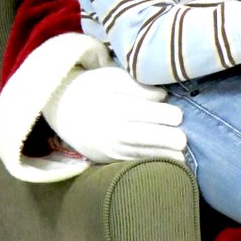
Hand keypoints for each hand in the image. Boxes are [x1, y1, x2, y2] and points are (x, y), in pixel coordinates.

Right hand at [43, 65, 186, 163]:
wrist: (61, 111)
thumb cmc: (91, 88)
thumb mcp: (112, 77)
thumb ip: (140, 86)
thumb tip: (164, 97)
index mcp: (120, 109)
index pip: (162, 116)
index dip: (174, 114)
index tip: (174, 112)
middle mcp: (118, 133)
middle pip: (164, 140)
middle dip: (177, 137)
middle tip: (178, 132)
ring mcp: (115, 150)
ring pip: (156, 156)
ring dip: (171, 152)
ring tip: (177, 146)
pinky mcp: (113, 161)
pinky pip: (142, 164)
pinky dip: (158, 161)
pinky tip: (167, 156)